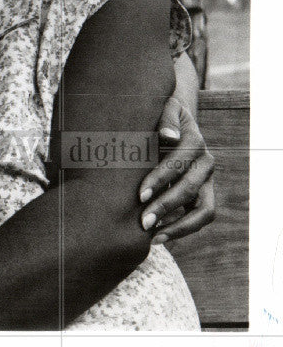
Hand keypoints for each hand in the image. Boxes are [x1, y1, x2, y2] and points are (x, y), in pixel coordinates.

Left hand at [138, 104, 215, 241]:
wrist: (175, 120)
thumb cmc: (162, 114)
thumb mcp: (165, 108)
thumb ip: (166, 119)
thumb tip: (169, 136)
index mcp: (195, 142)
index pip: (178, 165)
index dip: (160, 181)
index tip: (139, 195)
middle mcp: (205, 163)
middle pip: (190, 190)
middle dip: (165, 207)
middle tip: (143, 222)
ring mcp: (207, 181)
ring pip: (204, 210)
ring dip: (180, 227)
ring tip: (154, 238)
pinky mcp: (203, 193)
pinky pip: (200, 216)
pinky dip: (183, 229)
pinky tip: (159, 236)